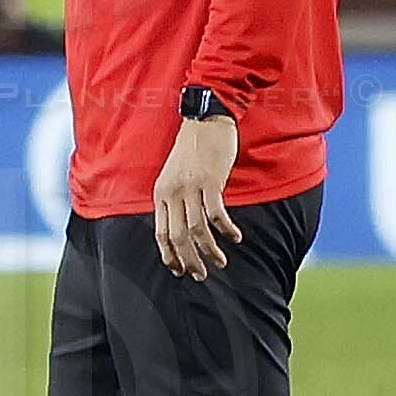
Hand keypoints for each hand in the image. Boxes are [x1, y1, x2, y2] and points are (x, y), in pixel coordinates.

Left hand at [152, 113, 239, 277]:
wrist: (205, 120)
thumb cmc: (193, 149)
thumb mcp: (176, 176)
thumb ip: (176, 198)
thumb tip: (184, 225)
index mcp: (161, 194)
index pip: (160, 234)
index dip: (170, 256)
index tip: (181, 271)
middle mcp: (172, 193)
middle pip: (177, 237)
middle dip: (190, 261)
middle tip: (202, 275)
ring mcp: (190, 188)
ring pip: (197, 230)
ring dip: (210, 250)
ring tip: (221, 261)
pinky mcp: (209, 182)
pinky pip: (216, 214)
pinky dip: (226, 229)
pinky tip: (235, 237)